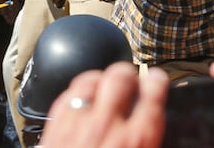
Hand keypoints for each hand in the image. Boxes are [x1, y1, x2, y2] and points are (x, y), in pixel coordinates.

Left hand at [41, 63, 168, 147]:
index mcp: (137, 141)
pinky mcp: (56, 124)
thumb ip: (145, 142)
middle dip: (128, 73)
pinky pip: (68, 93)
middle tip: (132, 78)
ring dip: (102, 78)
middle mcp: (108, 126)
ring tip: (107, 82)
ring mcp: (78, 122)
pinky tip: (84, 94)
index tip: (158, 79)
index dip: (157, 83)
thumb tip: (149, 133)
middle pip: (120, 79)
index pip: (152, 97)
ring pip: (92, 79)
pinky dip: (79, 89)